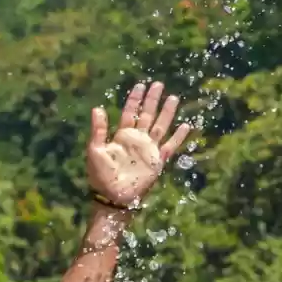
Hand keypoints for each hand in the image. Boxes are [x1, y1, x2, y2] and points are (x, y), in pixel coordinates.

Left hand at [87, 81, 193, 209]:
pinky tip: (185, 126)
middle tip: (158, 84)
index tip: (140, 85)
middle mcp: (138, 139)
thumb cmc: (101, 176)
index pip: (130, 112)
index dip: (135, 99)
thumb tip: (98, 108)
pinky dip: (178, 137)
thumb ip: (99, 130)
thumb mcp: (95, 150)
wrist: (113, 196)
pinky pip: (170, 146)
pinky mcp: (158, 161)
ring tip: (174, 98)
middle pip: (148, 115)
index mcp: (122, 135)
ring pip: (161, 126)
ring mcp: (149, 149)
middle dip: (153, 100)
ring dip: (167, 113)